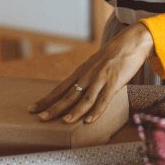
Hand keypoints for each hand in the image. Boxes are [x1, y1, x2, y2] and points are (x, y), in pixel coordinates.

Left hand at [28, 24, 153, 123]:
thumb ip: (86, 76)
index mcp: (81, 71)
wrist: (132, 42)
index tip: (33, 109)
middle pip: (68, 95)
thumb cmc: (114, 54)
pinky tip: (89, 120)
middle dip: (54, 108)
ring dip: (74, 111)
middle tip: (40, 118)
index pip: (60, 88)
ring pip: (84, 99)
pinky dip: (96, 111)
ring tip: (63, 122)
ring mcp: (100, 79)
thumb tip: (77, 90)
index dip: (47, 100)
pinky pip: (104, 99)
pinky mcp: (114, 82)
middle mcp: (88, 75)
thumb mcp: (95, 64)